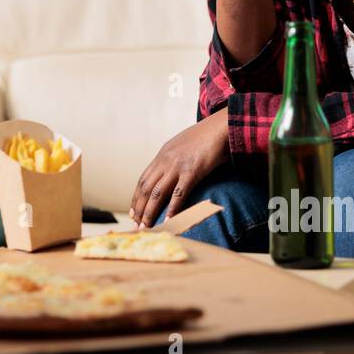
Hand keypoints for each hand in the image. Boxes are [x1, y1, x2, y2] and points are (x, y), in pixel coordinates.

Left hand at [129, 111, 228, 227]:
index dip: (136, 198)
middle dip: (139, 209)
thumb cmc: (206, 138)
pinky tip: (168, 221)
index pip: (143, 180)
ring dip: (150, 212)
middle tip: (135, 225)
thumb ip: (175, 159)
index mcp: (162, 155)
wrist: (220, 127)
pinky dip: (172, 209)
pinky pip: (179, 193)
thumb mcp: (183, 146)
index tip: (133, 212)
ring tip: (146, 227)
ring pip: (157, 193)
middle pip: (146, 189)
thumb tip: (171, 175)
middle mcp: (165, 161)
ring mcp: (177, 166)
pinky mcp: (192, 171)